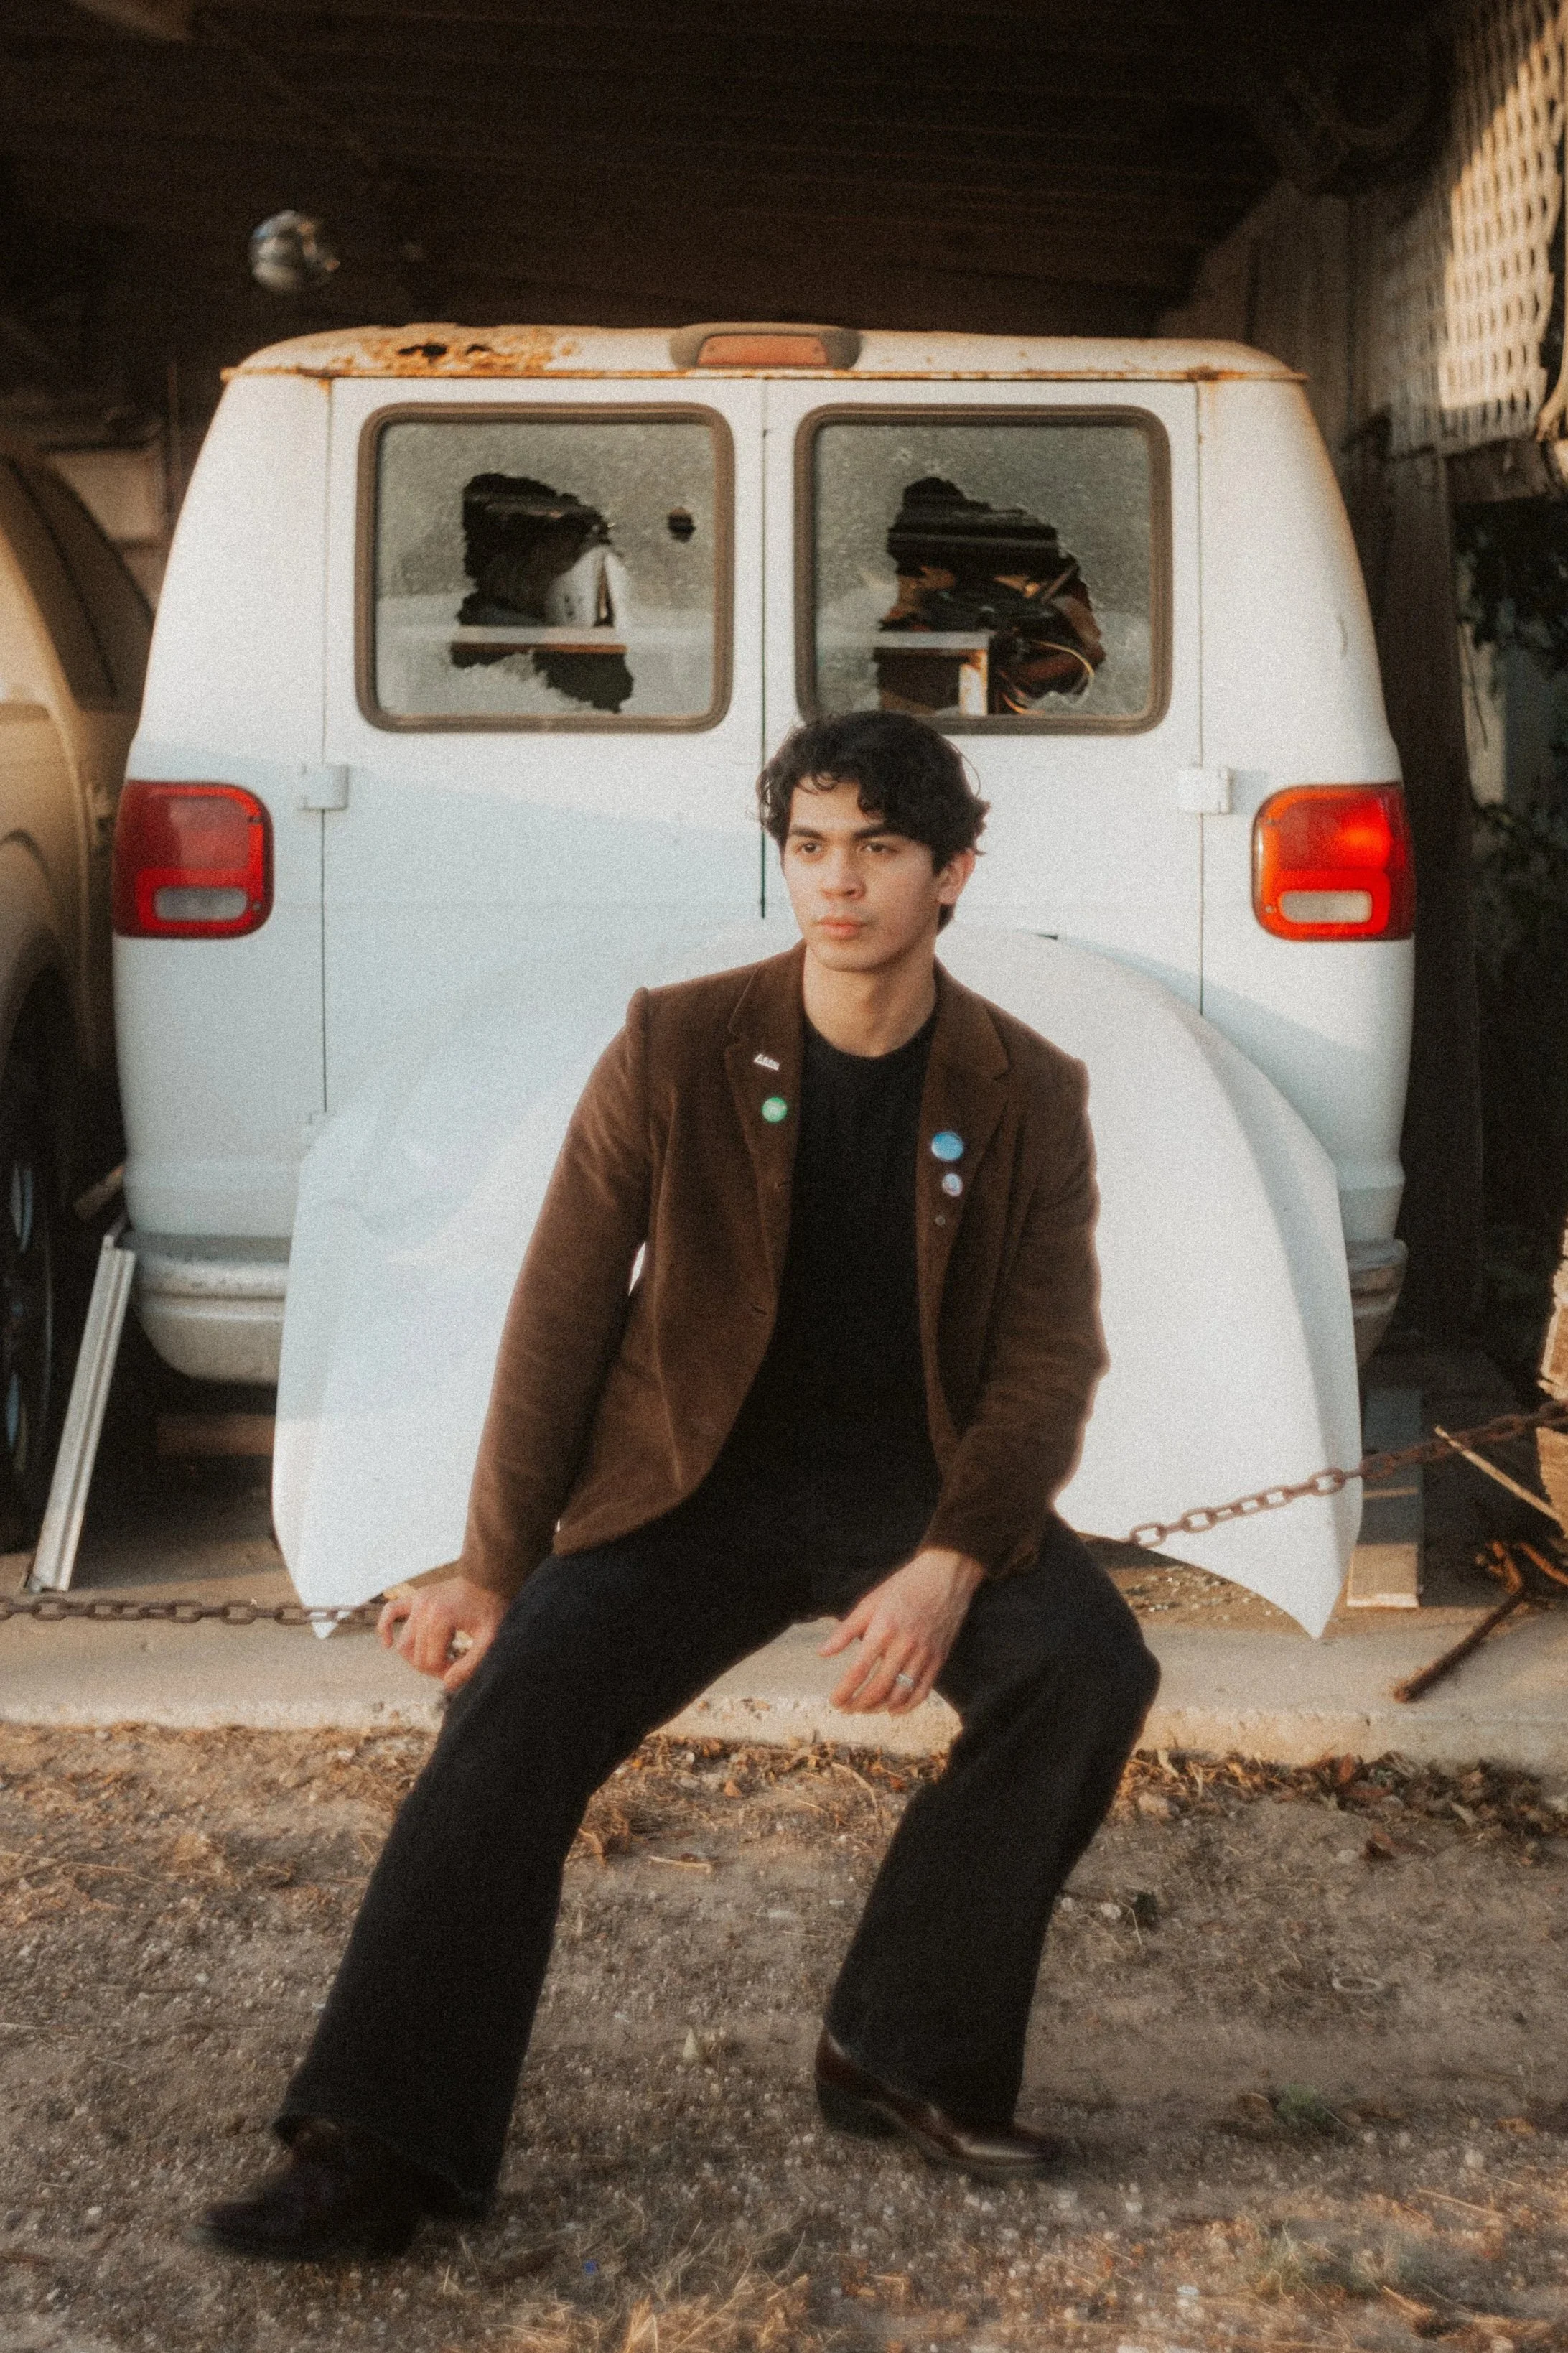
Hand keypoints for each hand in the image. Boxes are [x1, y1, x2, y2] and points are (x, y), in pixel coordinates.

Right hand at [377, 1573, 507, 1692]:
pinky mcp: (416, 1597)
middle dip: (433, 1667)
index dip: (445, 1673)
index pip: (430, 1661)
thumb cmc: (492, 1609)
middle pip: (416, 1655)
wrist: (489, 1579)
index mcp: (441, 1618)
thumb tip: (447, 1684)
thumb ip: (470, 1664)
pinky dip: (385, 1627)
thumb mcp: (489, 1639)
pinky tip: (388, 1643)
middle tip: (453, 1667)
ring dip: (418, 1656)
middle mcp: (424, 1609)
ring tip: (439, 1657)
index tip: (462, 1669)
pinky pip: (391, 1611)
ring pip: (405, 1642)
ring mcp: (418, 1601)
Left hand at [819, 1547, 984, 1714]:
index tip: (834, 1701)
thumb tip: (822, 1653)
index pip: (859, 1670)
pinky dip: (907, 1706)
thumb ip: (846, 1631)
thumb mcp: (870, 1602)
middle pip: (879, 1687)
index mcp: (883, 1629)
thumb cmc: (903, 1586)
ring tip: (866, 1709)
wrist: (945, 1576)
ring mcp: (924, 1654)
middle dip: (859, 1704)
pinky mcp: (938, 1659)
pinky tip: (893, 1710)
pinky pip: (923, 1691)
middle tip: (846, 1708)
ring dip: (880, 1707)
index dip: (844, 1690)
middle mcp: (904, 1645)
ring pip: (900, 1694)